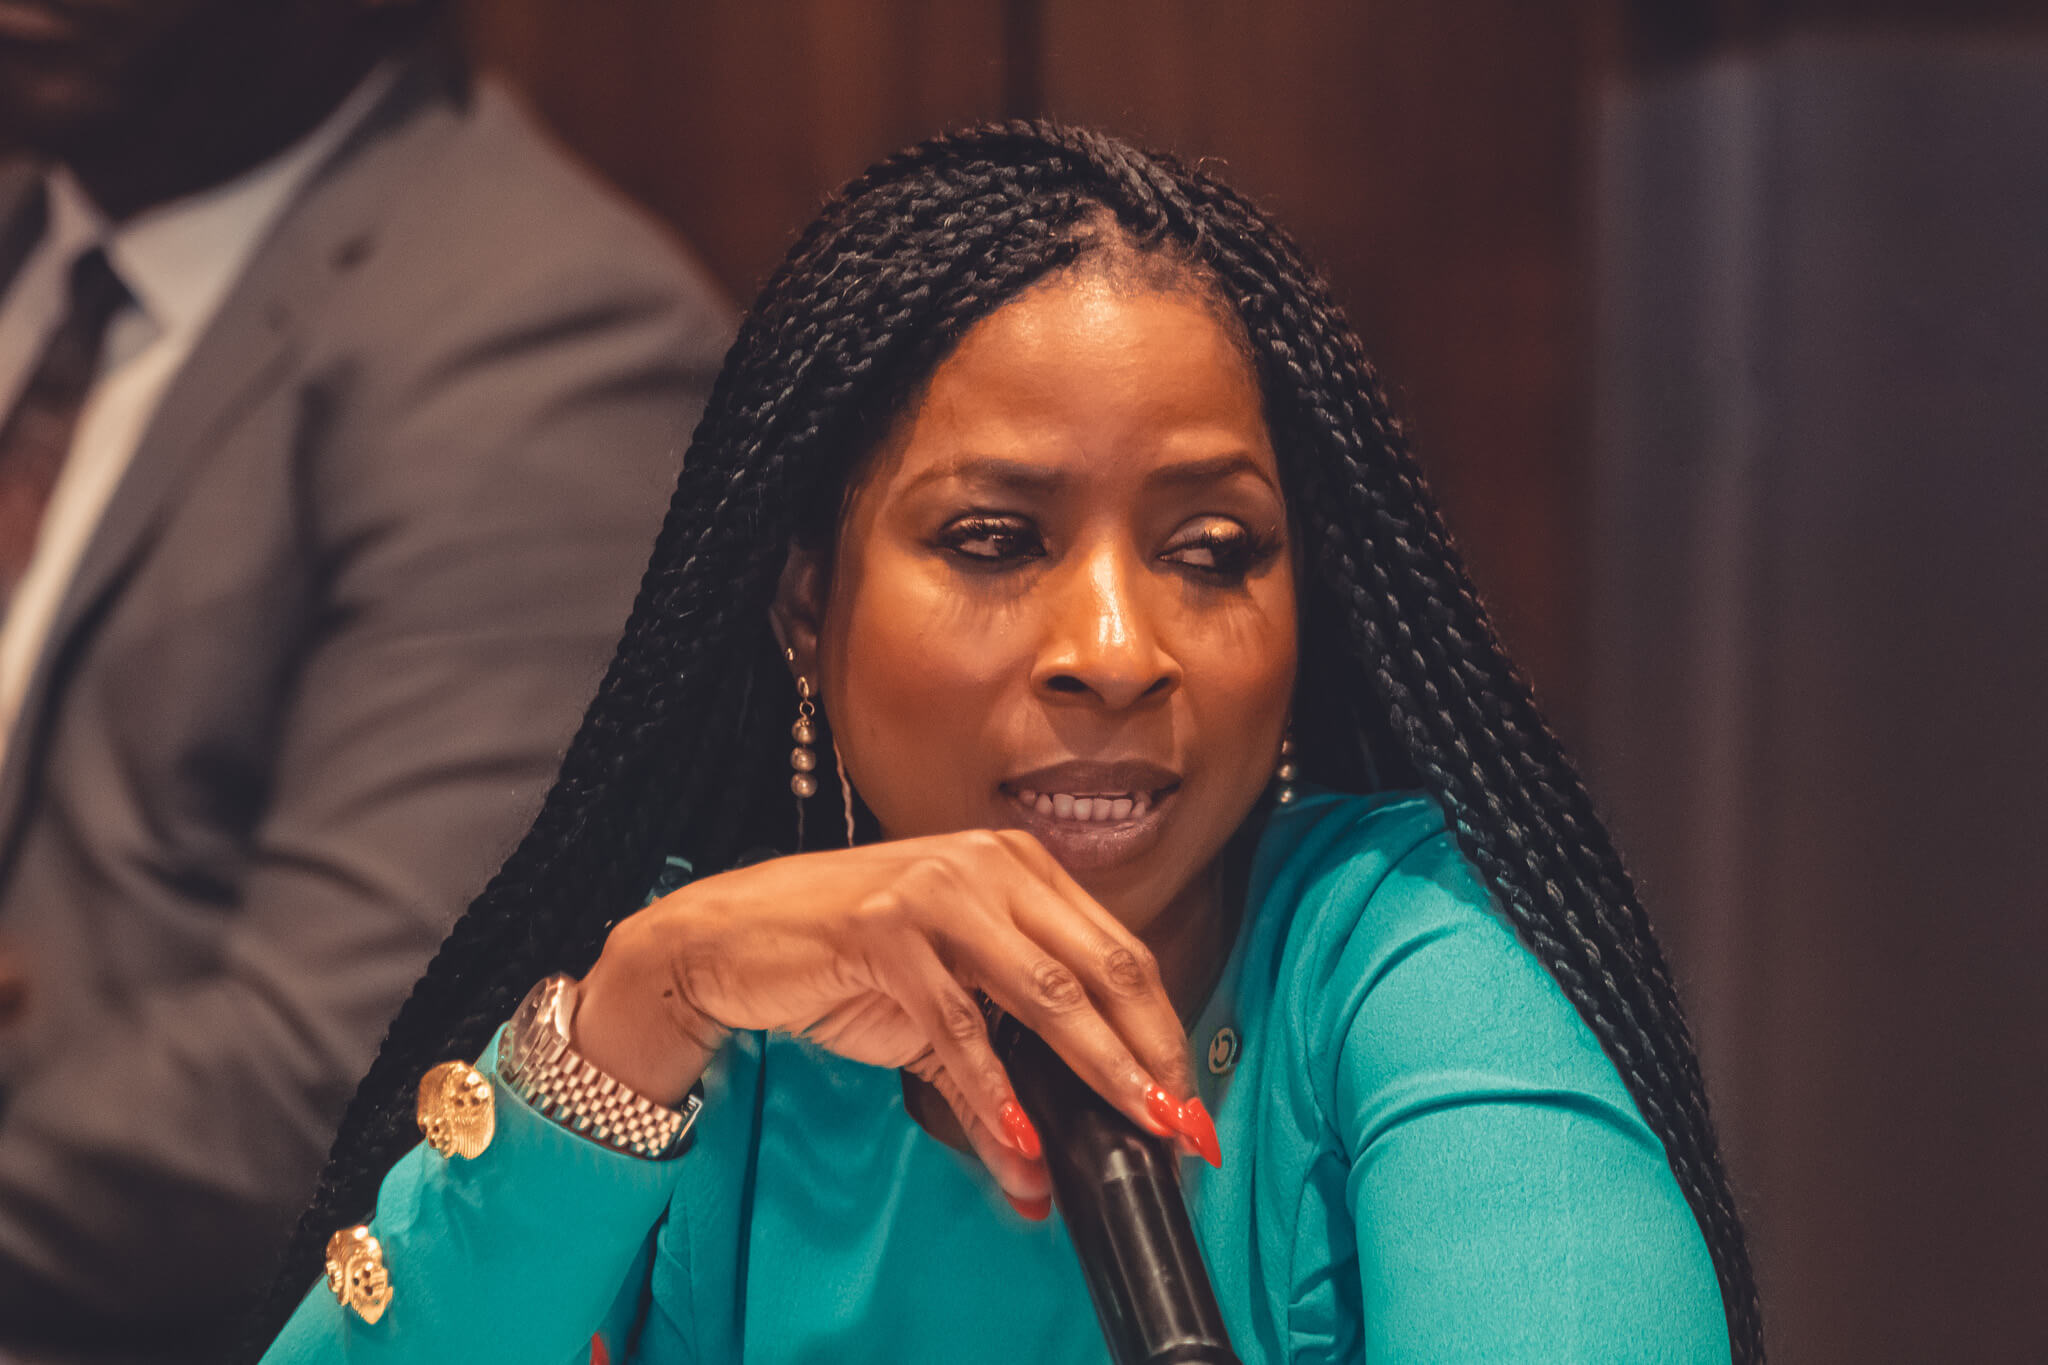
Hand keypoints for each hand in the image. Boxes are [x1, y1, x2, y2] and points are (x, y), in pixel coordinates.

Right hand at [573, 829, 1209, 1205]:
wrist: (730, 938)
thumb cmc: (841, 958)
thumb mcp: (939, 1007)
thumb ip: (999, 1073)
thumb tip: (1042, 1164)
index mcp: (1019, 866)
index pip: (1120, 950)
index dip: (1163, 1029)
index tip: (1188, 1099)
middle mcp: (989, 865)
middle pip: (1103, 968)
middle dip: (1150, 1055)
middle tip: (1181, 1125)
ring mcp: (938, 891)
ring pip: (1047, 994)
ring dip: (1098, 1073)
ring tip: (1133, 1127)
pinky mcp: (887, 931)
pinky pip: (959, 1026)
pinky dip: (994, 1090)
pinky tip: (1020, 1136)